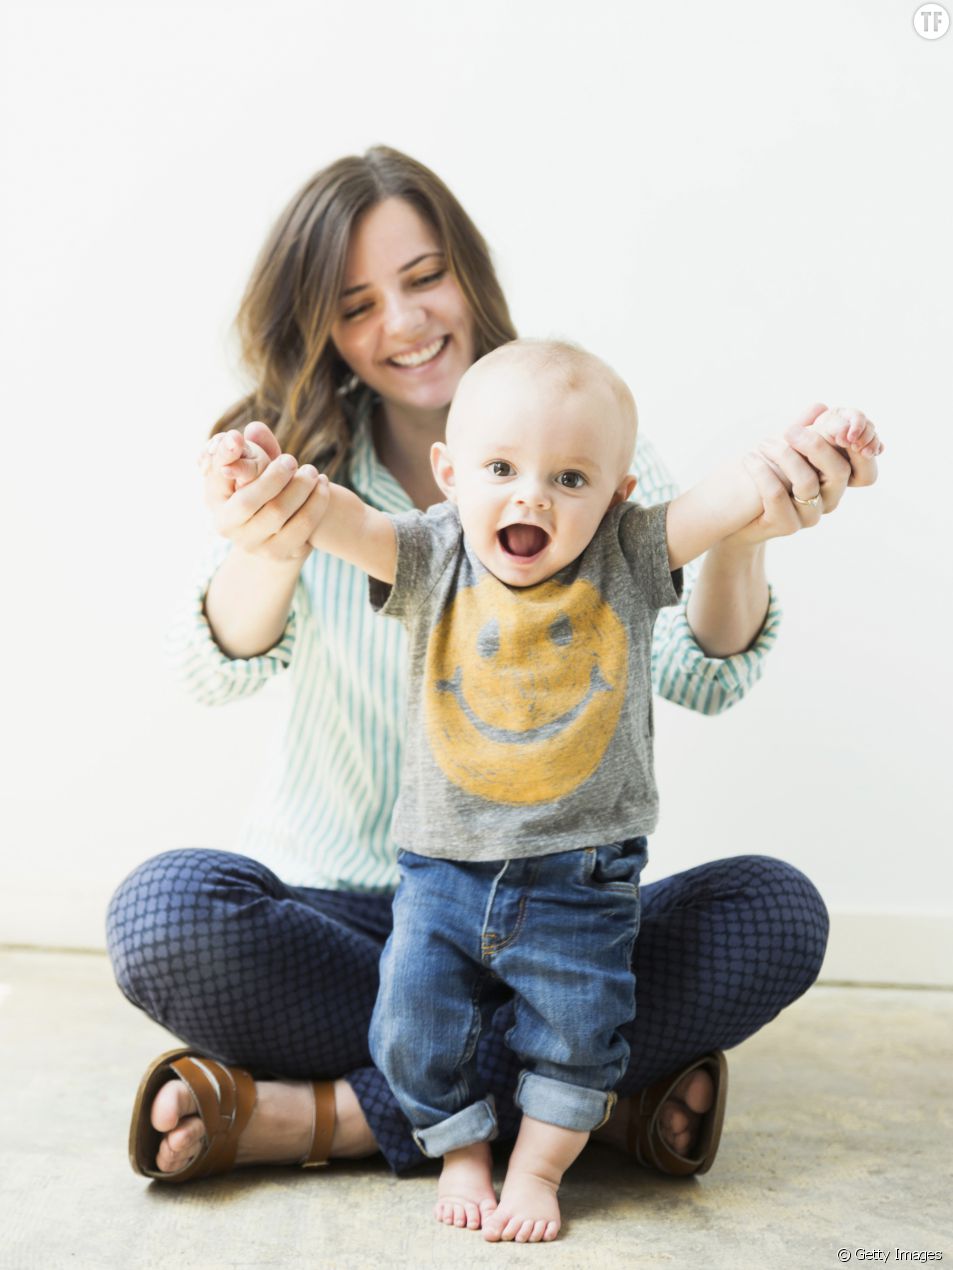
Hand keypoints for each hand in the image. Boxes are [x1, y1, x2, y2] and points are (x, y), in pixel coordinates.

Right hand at [198, 422, 330, 561]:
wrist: (277, 534)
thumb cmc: (263, 489)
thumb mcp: (255, 468)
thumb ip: (255, 448)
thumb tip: (255, 428)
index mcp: (213, 498)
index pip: (216, 474)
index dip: (225, 455)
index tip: (236, 437)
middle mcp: (225, 525)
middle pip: (249, 500)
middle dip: (274, 476)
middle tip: (293, 460)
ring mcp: (251, 544)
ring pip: (278, 513)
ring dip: (300, 488)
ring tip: (313, 472)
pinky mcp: (278, 554)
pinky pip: (302, 528)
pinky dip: (316, 504)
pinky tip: (323, 488)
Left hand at [730, 403, 882, 545]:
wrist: (737, 510)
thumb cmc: (767, 474)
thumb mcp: (789, 449)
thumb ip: (807, 429)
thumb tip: (821, 406)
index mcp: (836, 479)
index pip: (865, 469)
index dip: (859, 446)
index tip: (837, 425)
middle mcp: (829, 499)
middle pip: (840, 470)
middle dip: (816, 444)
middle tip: (788, 430)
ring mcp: (810, 515)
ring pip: (807, 482)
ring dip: (784, 455)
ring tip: (762, 443)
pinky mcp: (787, 525)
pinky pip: (778, 495)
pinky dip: (762, 472)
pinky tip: (749, 458)